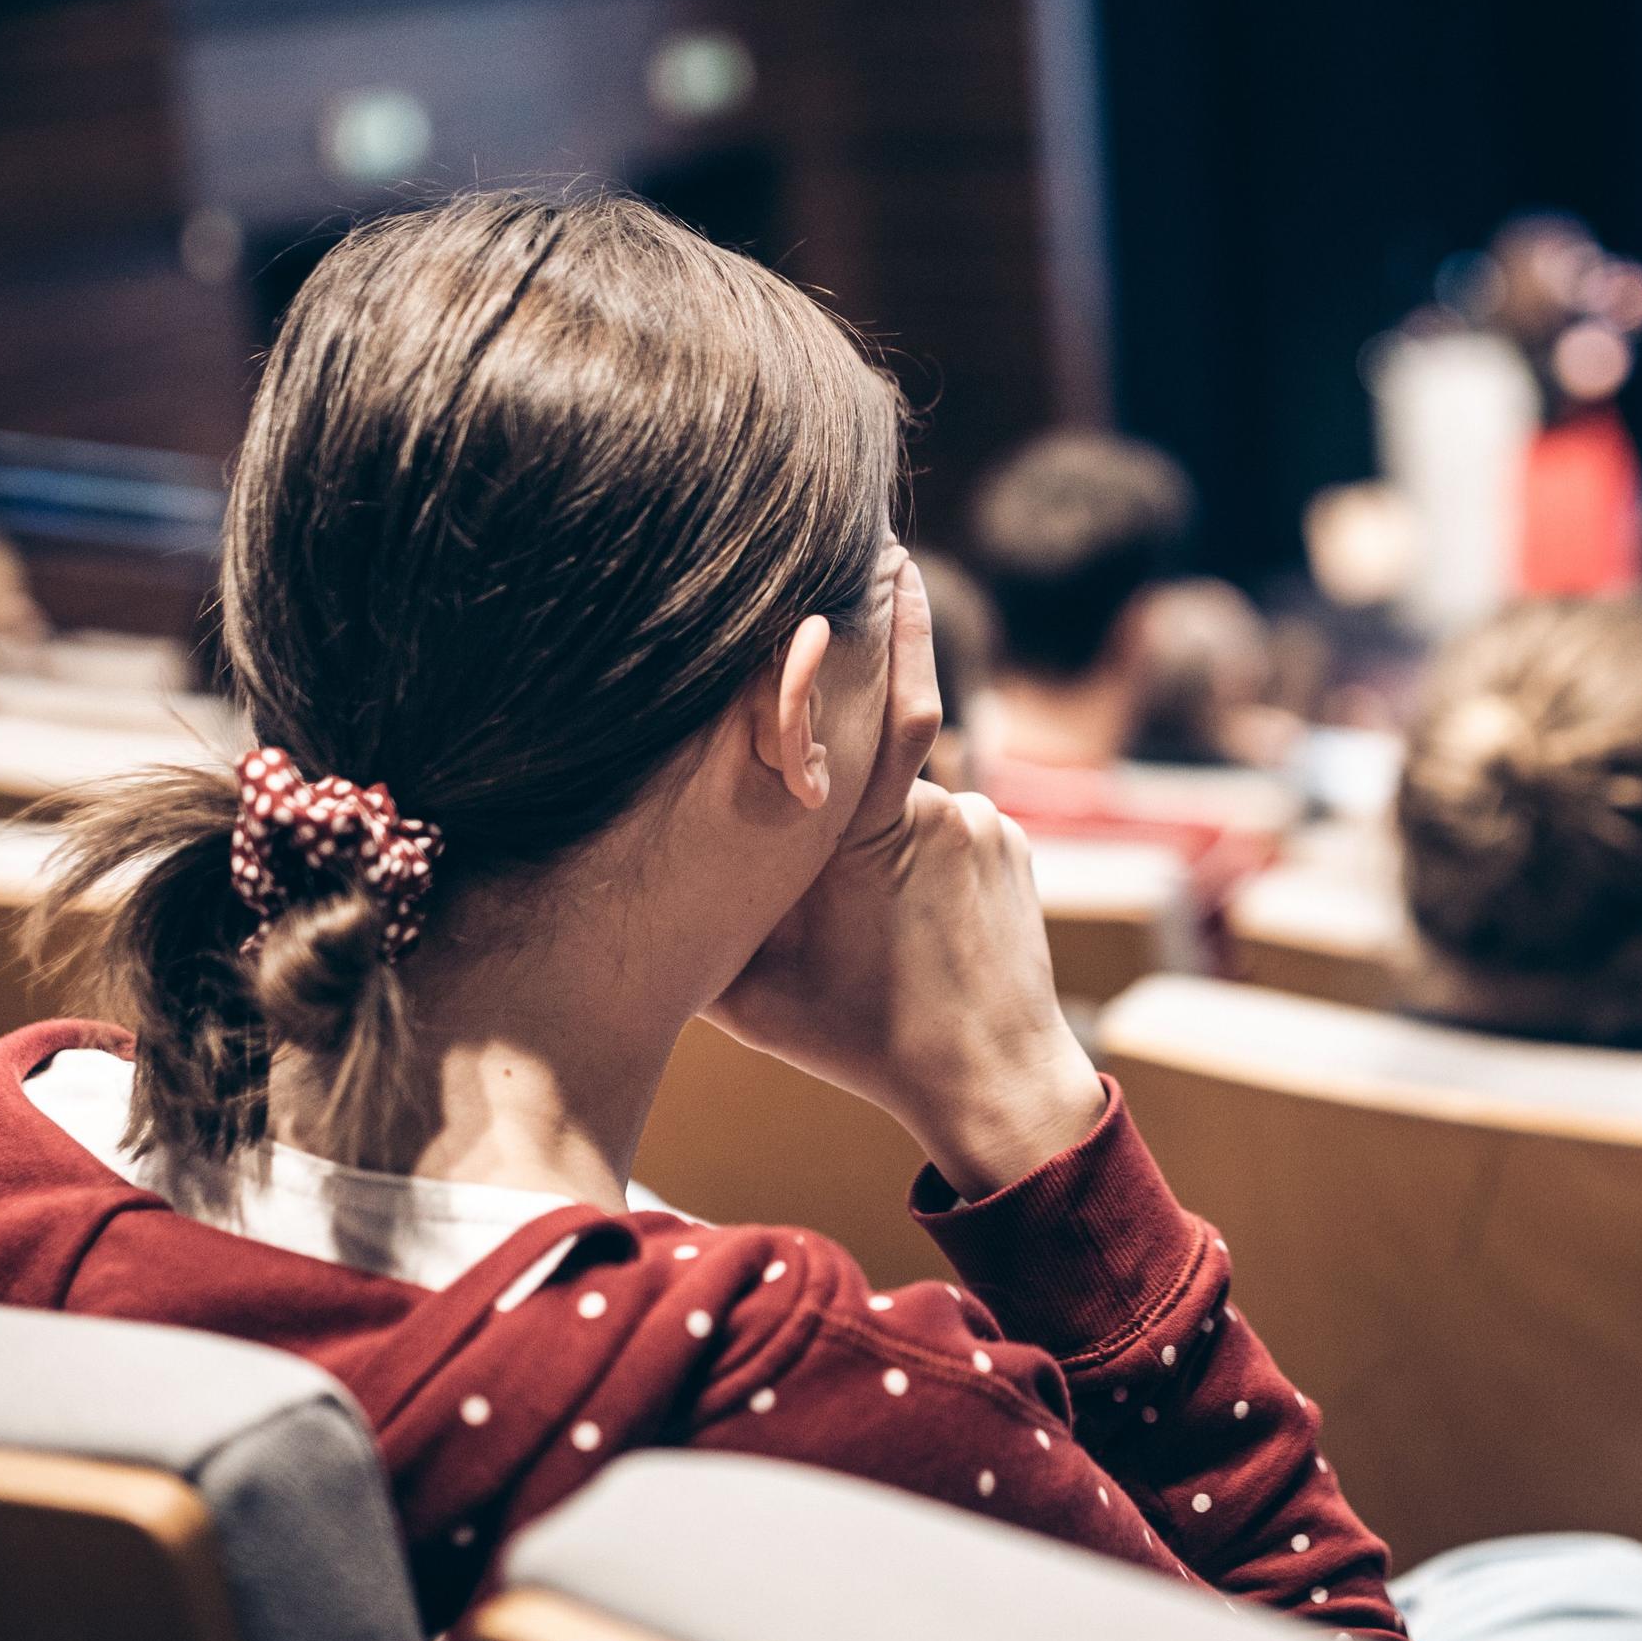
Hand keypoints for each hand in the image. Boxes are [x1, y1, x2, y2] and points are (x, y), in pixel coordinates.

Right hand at [711, 554, 1107, 1196]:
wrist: (992, 1083)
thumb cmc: (860, 1041)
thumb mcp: (752, 995)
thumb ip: (700, 924)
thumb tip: (626, 886)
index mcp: (866, 838)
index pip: (889, 705)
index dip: (893, 626)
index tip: (886, 557)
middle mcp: (936, 811)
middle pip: (868, 757)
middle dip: (837, 776)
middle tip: (826, 837)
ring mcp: (985, 822)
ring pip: (909, 796)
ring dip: (879, 833)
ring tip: (871, 920)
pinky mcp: (1015, 842)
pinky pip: (949, 821)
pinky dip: (919, 856)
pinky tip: (911, 921)